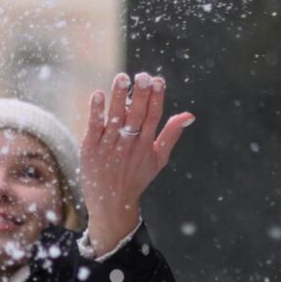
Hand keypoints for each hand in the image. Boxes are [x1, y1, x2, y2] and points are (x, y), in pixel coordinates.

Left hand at [79, 73, 193, 252]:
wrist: (111, 204)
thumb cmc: (136, 178)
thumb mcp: (158, 159)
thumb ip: (172, 134)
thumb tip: (189, 114)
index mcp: (146, 144)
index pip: (153, 117)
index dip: (156, 98)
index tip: (158, 80)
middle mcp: (129, 144)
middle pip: (136, 116)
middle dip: (140, 95)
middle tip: (142, 76)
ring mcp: (109, 146)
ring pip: (115, 118)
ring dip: (118, 98)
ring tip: (121, 78)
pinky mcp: (91, 148)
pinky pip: (94, 127)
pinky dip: (96, 112)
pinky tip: (98, 95)